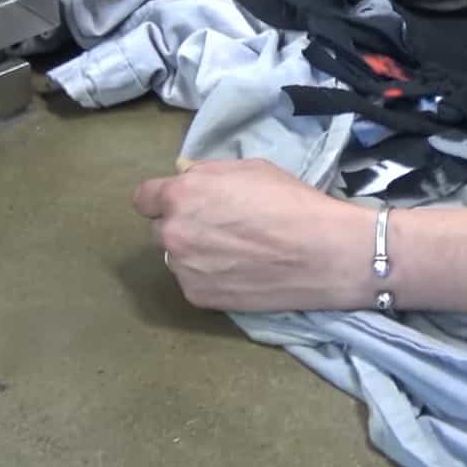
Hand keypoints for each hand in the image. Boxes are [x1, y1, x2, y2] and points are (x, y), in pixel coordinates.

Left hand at [131, 159, 371, 311]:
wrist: (323, 252)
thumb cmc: (291, 202)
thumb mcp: (251, 169)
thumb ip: (208, 173)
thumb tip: (186, 177)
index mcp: (182, 194)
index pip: (143, 199)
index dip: (163, 199)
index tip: (183, 204)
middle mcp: (173, 232)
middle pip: (160, 229)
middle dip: (182, 226)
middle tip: (218, 229)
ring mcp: (183, 268)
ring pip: (176, 258)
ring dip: (194, 254)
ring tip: (235, 254)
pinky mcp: (198, 297)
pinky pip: (193, 282)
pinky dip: (209, 278)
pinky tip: (240, 273)